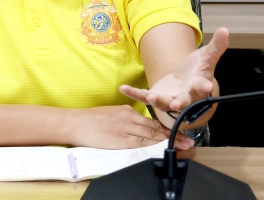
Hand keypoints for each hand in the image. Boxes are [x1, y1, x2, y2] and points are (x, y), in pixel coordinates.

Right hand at [68, 105, 193, 149]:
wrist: (75, 123)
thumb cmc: (91, 120)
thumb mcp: (112, 114)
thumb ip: (127, 120)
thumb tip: (139, 127)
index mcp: (127, 111)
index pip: (152, 122)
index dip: (168, 129)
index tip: (182, 133)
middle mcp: (129, 119)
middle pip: (155, 129)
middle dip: (173, 136)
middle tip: (188, 142)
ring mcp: (124, 130)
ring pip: (150, 137)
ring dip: (167, 143)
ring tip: (182, 147)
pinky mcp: (119, 141)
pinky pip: (139, 145)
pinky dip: (152, 148)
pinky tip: (162, 151)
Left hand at [120, 28, 228, 114]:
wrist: (184, 82)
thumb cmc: (197, 71)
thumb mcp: (206, 57)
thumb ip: (216, 45)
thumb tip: (225, 29)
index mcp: (198, 86)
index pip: (202, 86)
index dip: (204, 86)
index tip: (207, 86)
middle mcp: (185, 96)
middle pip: (184, 100)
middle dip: (181, 102)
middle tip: (178, 103)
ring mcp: (169, 99)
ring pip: (164, 103)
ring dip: (157, 101)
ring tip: (150, 97)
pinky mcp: (156, 97)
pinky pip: (143, 96)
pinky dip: (134, 93)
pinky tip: (123, 88)